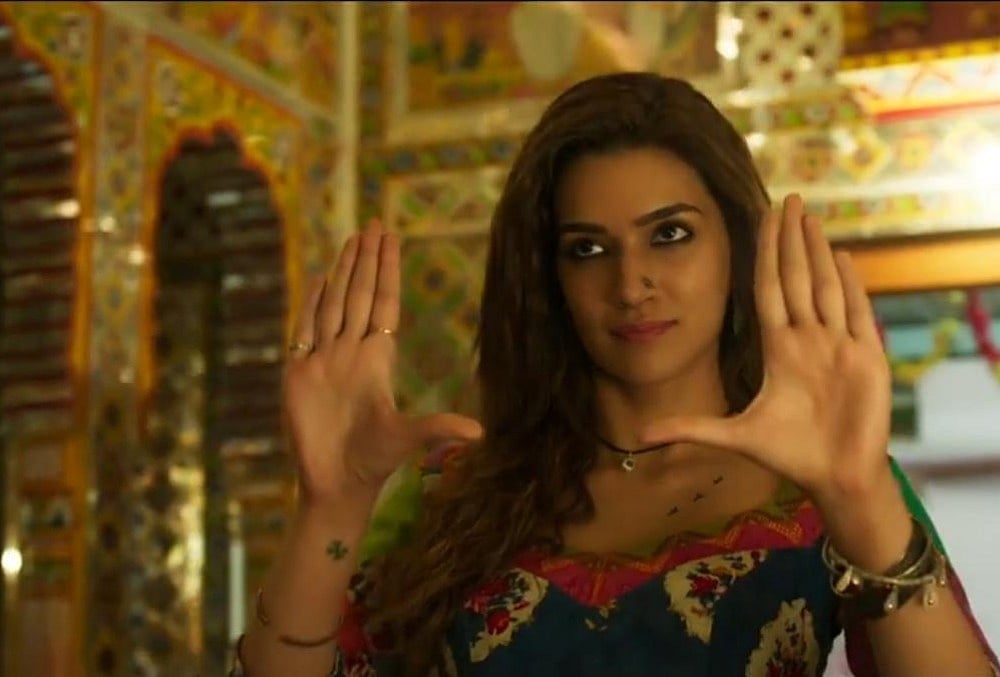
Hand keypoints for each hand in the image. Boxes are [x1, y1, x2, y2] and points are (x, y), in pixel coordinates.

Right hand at [283, 220, 482, 506]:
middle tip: (374, 223)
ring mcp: (325, 359)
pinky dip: (311, 302)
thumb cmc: (373, 461)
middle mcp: (352, 352)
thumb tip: (480, 434)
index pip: (384, 303)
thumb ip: (439, 429)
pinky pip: (305, 328)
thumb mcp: (409, 439)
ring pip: (334, 303)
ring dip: (342, 270)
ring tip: (351, 239)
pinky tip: (319, 279)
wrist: (335, 482)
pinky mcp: (299, 372)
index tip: (391, 239)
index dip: (387, 271)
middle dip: (367, 259)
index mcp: (378, 359)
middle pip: (360, 294)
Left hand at [640, 194, 892, 502]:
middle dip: (790, 239)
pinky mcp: (865, 358)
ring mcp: (837, 345)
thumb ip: (689, 429)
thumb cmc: (791, 454)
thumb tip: (640, 435)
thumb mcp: (733, 436)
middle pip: (795, 278)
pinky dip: (848, 284)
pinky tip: (840, 256)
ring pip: (824, 286)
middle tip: (787, 199)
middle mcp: (807, 339)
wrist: (836, 476)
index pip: (767, 290)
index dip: (764, 255)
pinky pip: (855, 313)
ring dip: (816, 251)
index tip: (760, 221)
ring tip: (809, 216)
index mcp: (778, 349)